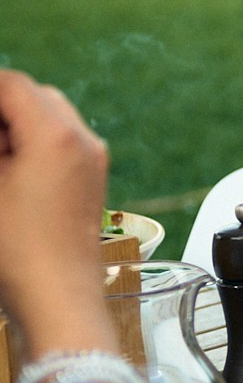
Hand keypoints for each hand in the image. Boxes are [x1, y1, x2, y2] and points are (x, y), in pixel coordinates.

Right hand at [0, 70, 119, 355]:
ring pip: (49, 118)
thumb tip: (0, 134)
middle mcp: (84, 138)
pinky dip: (32, 145)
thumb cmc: (16, 249)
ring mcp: (93, 158)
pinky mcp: (92, 179)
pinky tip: (8, 172)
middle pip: (33, 96)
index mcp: (56, 133)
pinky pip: (61, 144)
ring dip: (14, 126)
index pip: (11, 84)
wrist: (58, 298)